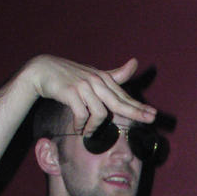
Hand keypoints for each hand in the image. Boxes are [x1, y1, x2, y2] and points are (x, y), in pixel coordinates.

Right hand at [27, 55, 156, 134]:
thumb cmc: (71, 75)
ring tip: (88, 133)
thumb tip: (135, 62)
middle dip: (136, 112)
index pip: (124, 96)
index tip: (153, 115)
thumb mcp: (95, 74)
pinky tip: (78, 129)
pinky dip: (81, 125)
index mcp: (103, 79)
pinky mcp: (71, 92)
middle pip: (119, 102)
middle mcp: (96, 81)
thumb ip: (115, 75)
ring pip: (99, 113)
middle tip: (149, 120)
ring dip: (94, 128)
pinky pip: (82, 115)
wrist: (43, 70)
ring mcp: (84, 86)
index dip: (139, 107)